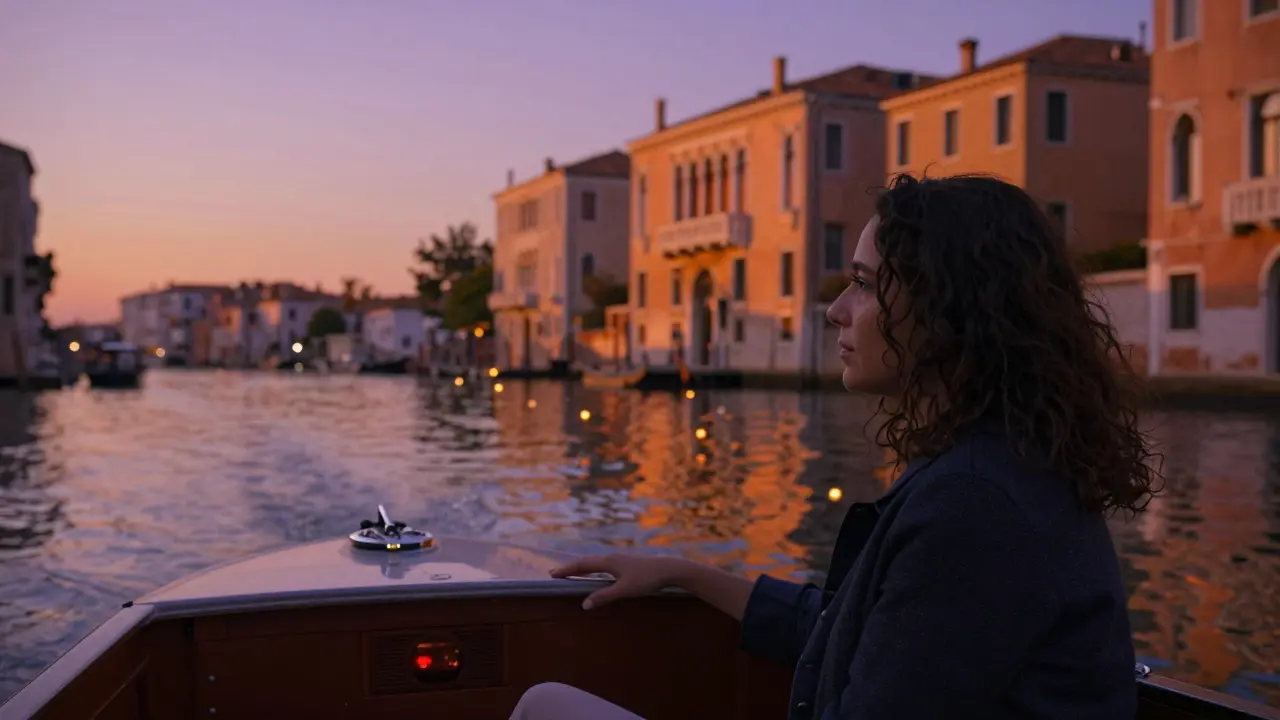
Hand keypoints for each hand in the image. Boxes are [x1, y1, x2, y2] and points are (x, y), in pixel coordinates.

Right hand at [550, 554, 689, 609]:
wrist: (669, 569)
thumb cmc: (647, 580)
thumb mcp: (624, 590)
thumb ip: (604, 597)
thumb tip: (584, 604)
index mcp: (608, 562)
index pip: (582, 565)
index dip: (567, 570)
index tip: (552, 574)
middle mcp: (612, 557)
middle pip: (587, 562)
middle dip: (571, 567)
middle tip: (556, 573)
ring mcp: (620, 558)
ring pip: (596, 562)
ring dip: (582, 567)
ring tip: (572, 572)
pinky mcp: (627, 563)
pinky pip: (604, 564)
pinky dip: (593, 568)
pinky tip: (597, 573)